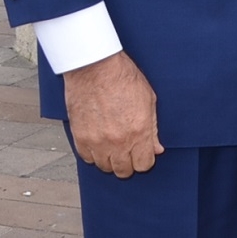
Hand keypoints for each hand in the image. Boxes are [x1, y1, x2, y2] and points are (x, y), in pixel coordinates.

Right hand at [63, 51, 162, 177]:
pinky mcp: (80, 137)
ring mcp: (97, 141)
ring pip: (104, 167)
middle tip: (128, 150)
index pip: (144, 165)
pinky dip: (93, 153)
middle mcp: (118, 141)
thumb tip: (156, 149)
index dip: (144, 160)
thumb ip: (153, 129)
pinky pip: (87, 158)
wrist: (94, 67)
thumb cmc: (122, 78)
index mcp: (139, 131)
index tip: (142, 154)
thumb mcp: (149, 100)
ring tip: (112, 145)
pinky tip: (98, 142)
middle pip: (123, 171)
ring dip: (110, 159)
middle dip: (128, 163)